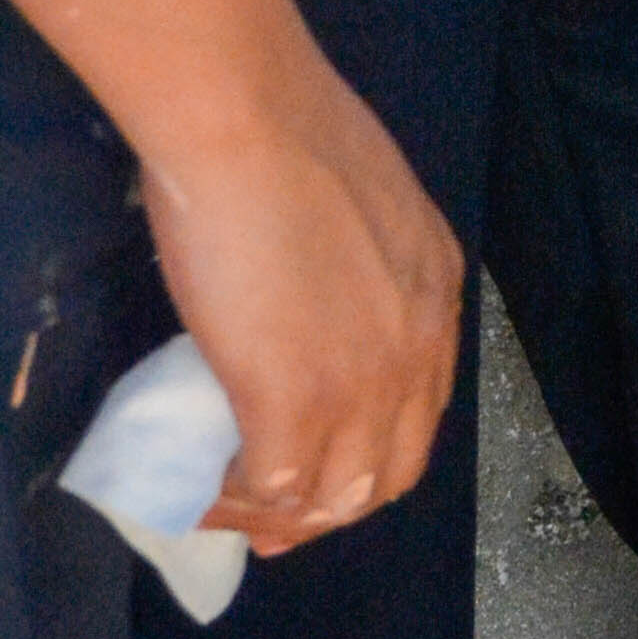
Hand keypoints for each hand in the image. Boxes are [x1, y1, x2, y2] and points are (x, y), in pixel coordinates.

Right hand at [131, 50, 465, 562]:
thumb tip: (308, 274)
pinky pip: (271, 489)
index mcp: (435, 293)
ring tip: (227, 508)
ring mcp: (361, 384)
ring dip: (281, 517)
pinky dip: (235, 504)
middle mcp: (417, 349)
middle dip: (333, 508)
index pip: (420, 407)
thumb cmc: (281, 125)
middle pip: (390, 471)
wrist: (244, 117)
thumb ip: (355, 249)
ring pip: (335, 497)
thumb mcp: (361, 192)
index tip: (321, 466)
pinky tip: (202, 492)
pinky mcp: (293, 403)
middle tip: (274, 521)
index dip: (369, 451)